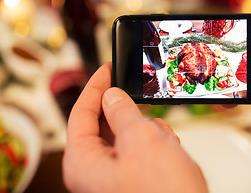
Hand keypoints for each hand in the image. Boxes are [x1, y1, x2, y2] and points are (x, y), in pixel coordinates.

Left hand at [62, 63, 206, 192]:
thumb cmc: (163, 192)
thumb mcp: (141, 139)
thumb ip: (121, 111)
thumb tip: (112, 95)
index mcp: (83, 162)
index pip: (81, 113)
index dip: (95, 87)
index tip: (107, 69)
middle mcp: (95, 170)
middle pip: (106, 124)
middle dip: (130, 115)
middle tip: (143, 103)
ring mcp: (116, 175)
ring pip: (128, 135)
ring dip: (148, 132)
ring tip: (163, 143)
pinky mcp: (135, 178)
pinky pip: (141, 148)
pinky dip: (156, 144)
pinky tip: (168, 153)